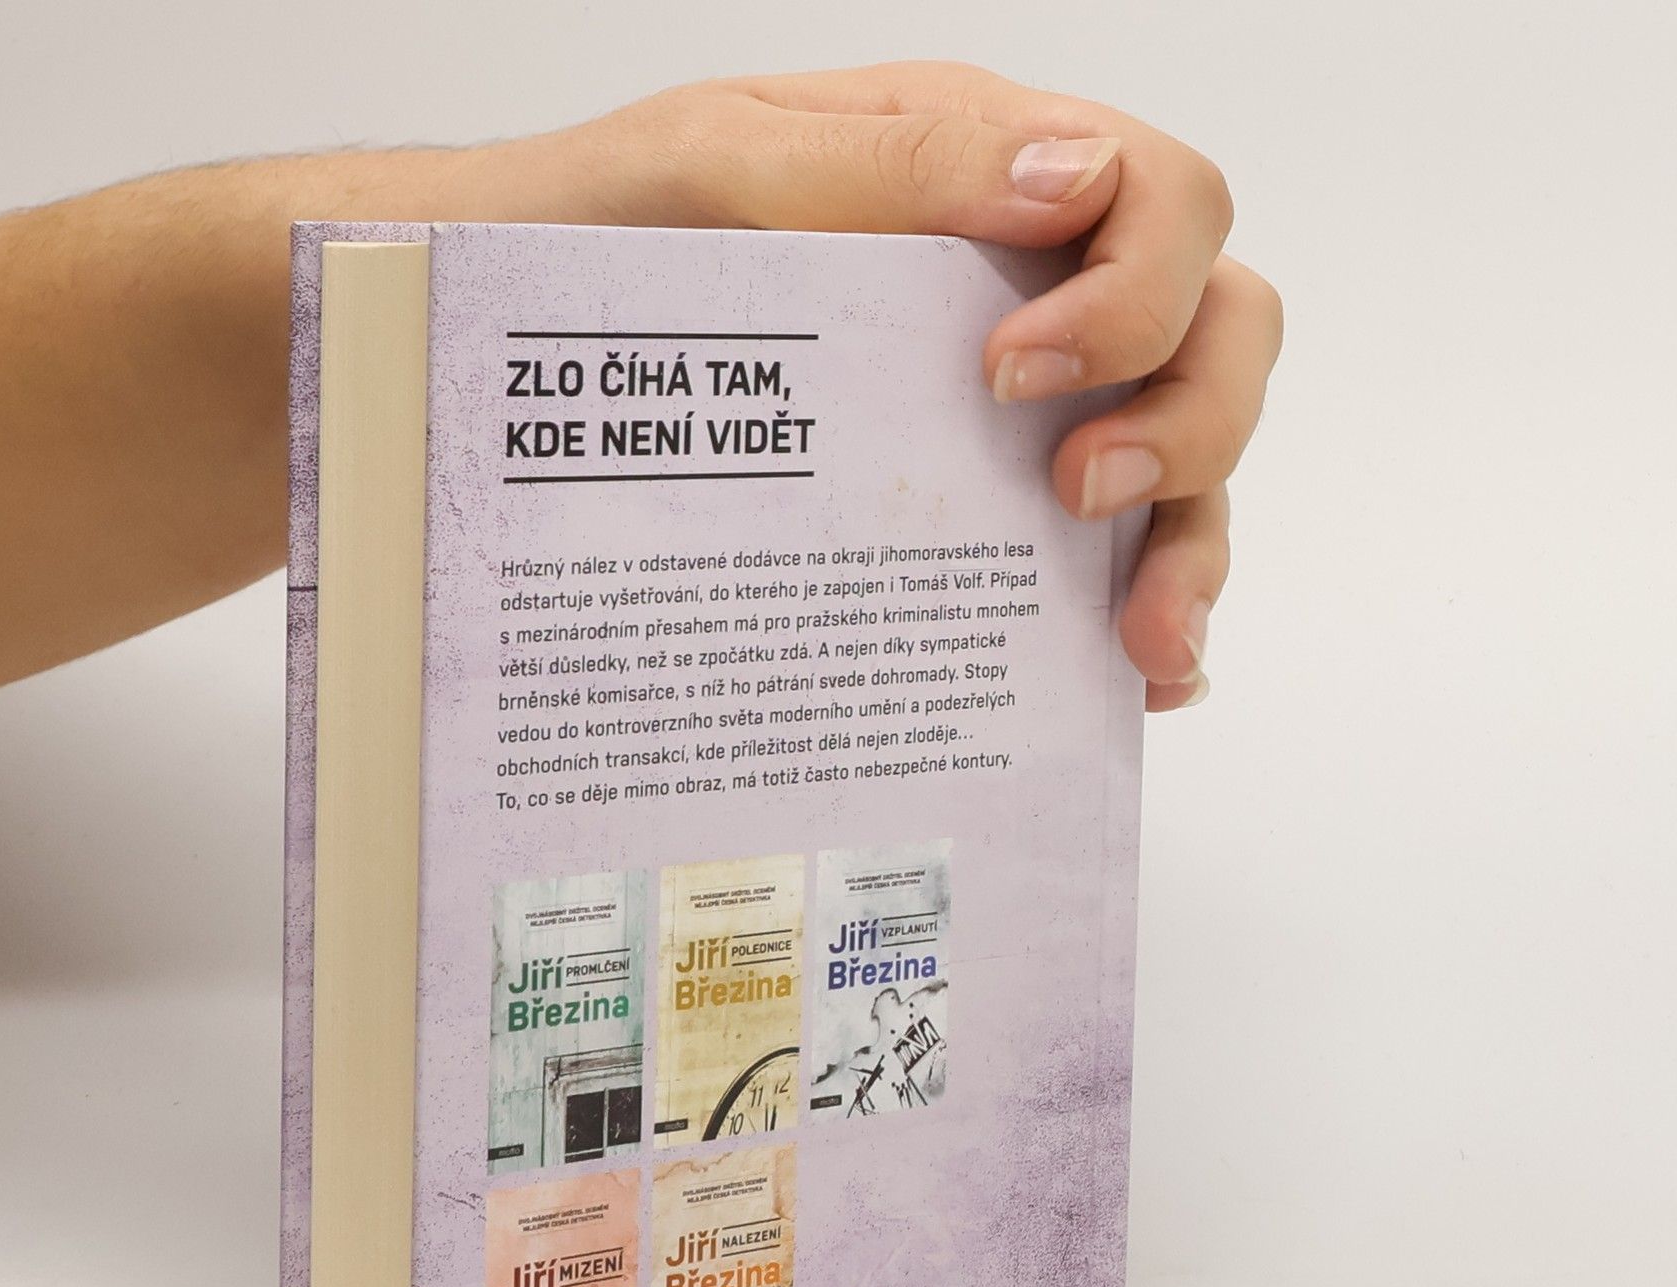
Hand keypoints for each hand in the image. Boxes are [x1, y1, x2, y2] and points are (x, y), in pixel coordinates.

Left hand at [478, 63, 1282, 712]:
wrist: (516, 354)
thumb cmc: (612, 235)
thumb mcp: (731, 165)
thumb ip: (904, 159)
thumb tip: (1070, 176)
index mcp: (988, 173)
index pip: (1165, 202)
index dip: (1136, 291)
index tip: (1014, 378)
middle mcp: (1035, 286)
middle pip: (1217, 329)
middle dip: (1188, 421)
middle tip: (1077, 497)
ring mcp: (1026, 403)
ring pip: (1188, 450)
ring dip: (1190, 545)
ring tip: (1139, 642)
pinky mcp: (989, 505)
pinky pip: (1116, 550)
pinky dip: (1143, 609)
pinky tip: (1125, 679)